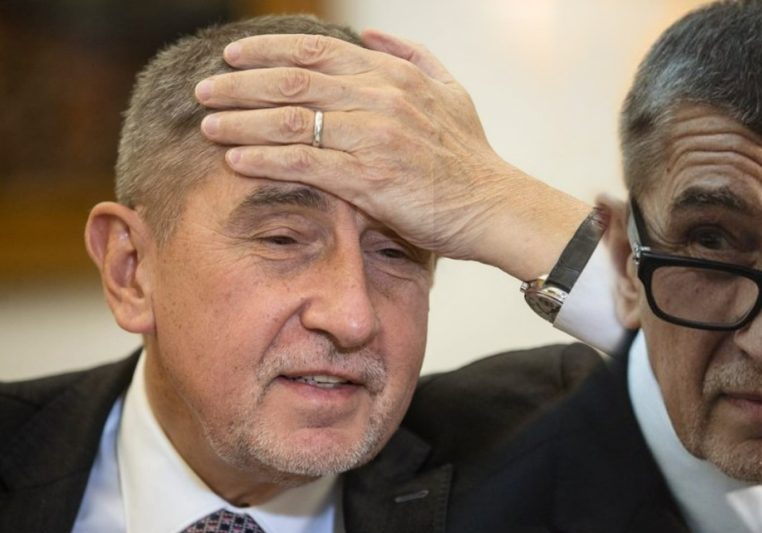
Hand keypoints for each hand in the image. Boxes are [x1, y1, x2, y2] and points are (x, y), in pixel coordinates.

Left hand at [195, 31, 589, 279]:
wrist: (492, 205)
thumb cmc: (470, 155)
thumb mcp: (450, 91)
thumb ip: (411, 56)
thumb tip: (370, 33)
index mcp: (393, 74)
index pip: (316, 50)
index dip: (268, 49)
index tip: (233, 56)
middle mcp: (379, 98)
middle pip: (293, 80)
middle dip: (241, 84)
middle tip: (205, 90)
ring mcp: (372, 137)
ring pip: (291, 120)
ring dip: (242, 121)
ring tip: (207, 126)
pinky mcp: (368, 179)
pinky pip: (303, 163)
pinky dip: (264, 159)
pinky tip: (235, 159)